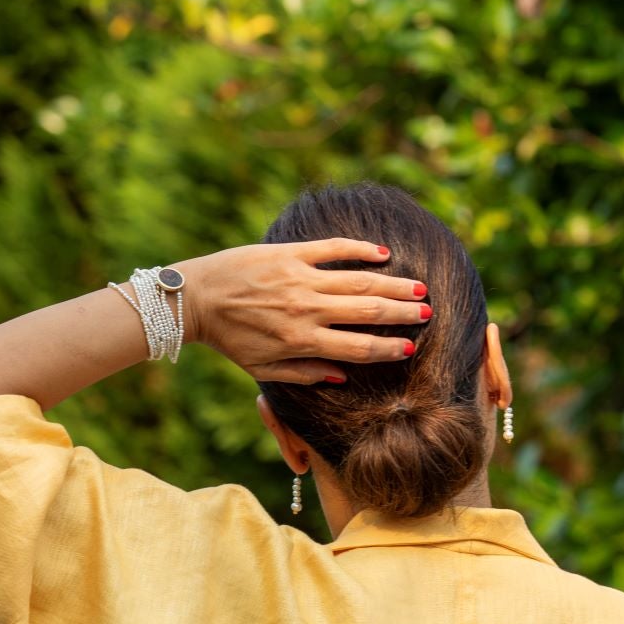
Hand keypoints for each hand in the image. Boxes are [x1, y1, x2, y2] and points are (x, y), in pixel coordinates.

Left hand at [180, 238, 429, 383]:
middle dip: (401, 313)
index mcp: (302, 342)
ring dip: (392, 283)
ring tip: (418, 287)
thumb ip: (304, 373)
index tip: (410, 347)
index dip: (388, 348)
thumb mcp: (264, 369)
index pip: (358, 348)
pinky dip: (360, 250)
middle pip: (367, 312)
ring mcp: (300, 278)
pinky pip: (333, 249)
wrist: (196, 298)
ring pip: (357, 280)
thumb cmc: (231, 339)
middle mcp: (307, 310)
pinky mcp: (289, 254)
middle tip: (427, 312)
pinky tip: (383, 254)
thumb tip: (343, 374)